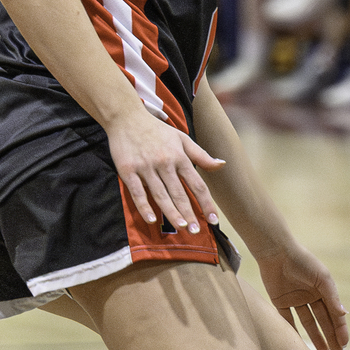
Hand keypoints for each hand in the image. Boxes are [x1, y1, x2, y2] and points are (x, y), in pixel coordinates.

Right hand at [105, 106, 224, 232]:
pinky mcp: (128, 170)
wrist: (127, 117)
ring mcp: (146, 167)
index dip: (206, 203)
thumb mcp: (182, 139)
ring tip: (181, 227)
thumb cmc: (157, 130)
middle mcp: (165, 163)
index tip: (214, 220)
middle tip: (196, 231)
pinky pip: (137, 192)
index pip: (197, 184)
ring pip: (161, 195)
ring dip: (171, 212)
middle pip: (179, 193)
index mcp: (180, 156)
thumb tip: (222, 164)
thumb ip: (201, 155)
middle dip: (189, 213)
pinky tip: (152, 219)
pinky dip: (144, 206)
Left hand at [256, 242, 348, 349]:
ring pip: (308, 322)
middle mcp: (311, 295)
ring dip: (316, 336)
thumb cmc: (303, 262)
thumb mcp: (322, 279)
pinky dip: (293, 331)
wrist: (277, 252)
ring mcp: (296, 299)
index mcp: (324, 289)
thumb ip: (332, 297)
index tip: (344, 343)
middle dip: (331, 335)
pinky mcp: (280, 301)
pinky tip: (299, 344)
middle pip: (323, 319)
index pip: (334, 312)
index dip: (340, 328)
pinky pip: (288, 320)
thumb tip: (345, 314)